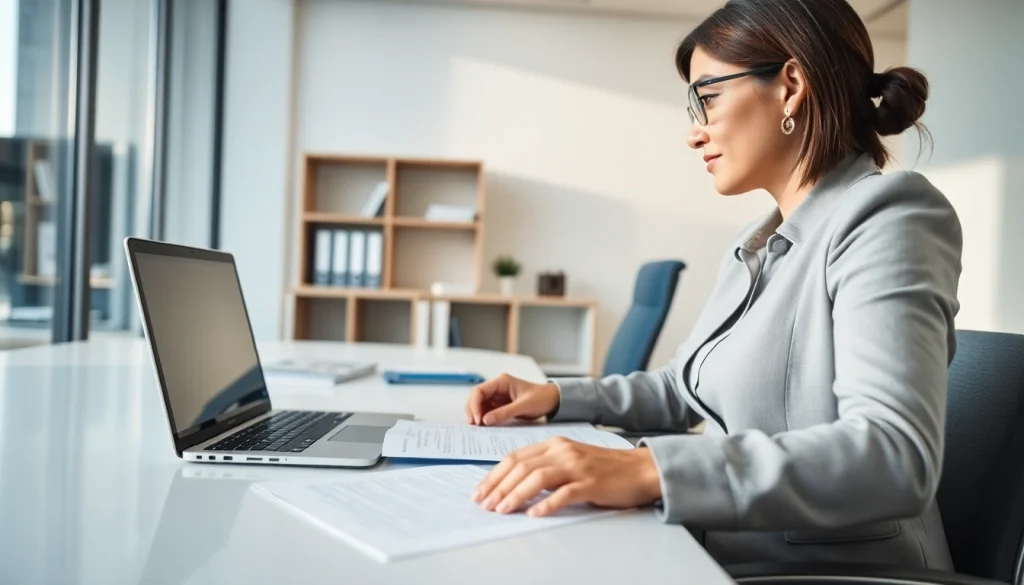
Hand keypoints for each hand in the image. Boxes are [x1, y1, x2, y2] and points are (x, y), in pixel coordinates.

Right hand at [465, 373, 559, 425]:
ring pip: (479, 405)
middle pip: (476, 397)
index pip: (479, 391)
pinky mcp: (499, 405)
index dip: (475, 405)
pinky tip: (483, 426)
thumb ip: (505, 412)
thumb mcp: (524, 406)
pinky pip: (487, 411)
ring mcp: (497, 396)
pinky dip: (483, 418)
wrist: (552, 401)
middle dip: (472, 410)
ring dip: (476, 415)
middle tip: (474, 425)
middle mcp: (497, 388)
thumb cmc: (541, 398)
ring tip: (477, 427)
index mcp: (502, 382)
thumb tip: (485, 420)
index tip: (477, 419)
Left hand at [472, 437, 661, 516]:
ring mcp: (577, 466)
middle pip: (522, 466)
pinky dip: (547, 504)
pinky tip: (534, 514)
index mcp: (554, 444)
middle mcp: (563, 451)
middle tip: (485, 504)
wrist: (640, 469)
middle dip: (499, 486)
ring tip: (502, 510)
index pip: (515, 457)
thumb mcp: (570, 460)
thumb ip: (546, 467)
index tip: (480, 491)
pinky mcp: (591, 483)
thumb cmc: (604, 468)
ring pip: (538, 478)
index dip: (495, 475)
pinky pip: (565, 493)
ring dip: (516, 494)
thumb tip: (514, 485)